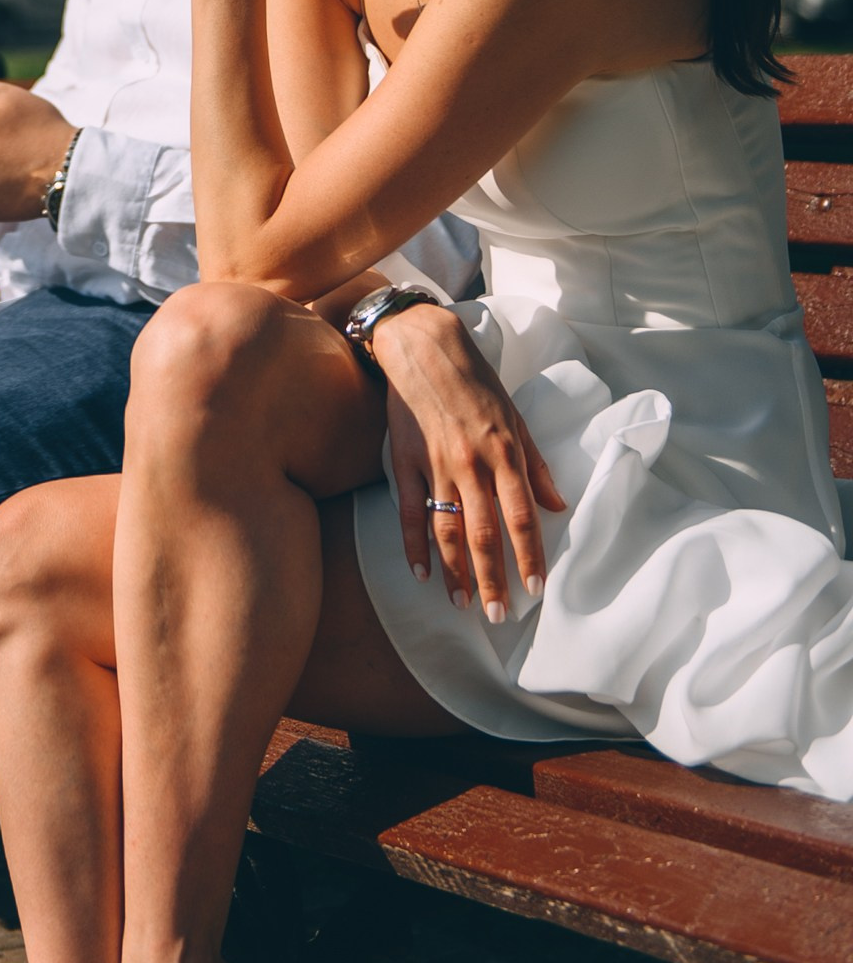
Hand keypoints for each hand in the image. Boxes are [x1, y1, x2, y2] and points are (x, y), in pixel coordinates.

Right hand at [374, 305, 566, 620]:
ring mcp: (436, 465)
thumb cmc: (476, 380)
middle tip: (497, 615)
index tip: (535, 589)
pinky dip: (414, 545)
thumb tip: (557, 505)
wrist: (425, 346)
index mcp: (504, 453)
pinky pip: (411, 512)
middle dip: (492, 579)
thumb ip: (536, 465)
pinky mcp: (405, 461)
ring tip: (463, 603)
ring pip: (447, 530)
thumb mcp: (516, 417)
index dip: (529, 556)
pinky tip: (421, 573)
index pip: (521, 517)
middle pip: (484, 533)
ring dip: (455, 571)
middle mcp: (472, 464)